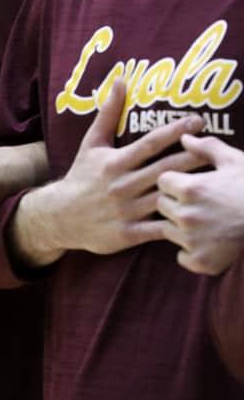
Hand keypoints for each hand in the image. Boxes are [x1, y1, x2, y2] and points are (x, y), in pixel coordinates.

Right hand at [11, 79, 206, 267]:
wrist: (59, 216)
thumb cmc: (81, 177)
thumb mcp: (90, 145)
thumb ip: (108, 114)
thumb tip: (120, 80)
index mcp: (114, 163)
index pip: (150, 143)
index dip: (175, 130)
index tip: (198, 119)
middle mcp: (121, 185)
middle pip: (165, 170)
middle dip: (194, 158)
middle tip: (219, 149)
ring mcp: (126, 211)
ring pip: (166, 199)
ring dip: (190, 191)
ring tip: (216, 183)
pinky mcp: (128, 233)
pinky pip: (159, 229)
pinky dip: (178, 225)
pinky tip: (198, 219)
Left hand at [156, 135, 243, 274]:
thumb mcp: (236, 161)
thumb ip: (207, 148)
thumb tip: (184, 137)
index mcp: (191, 188)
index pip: (163, 181)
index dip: (175, 182)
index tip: (190, 185)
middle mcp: (186, 215)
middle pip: (162, 206)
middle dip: (175, 203)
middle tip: (199, 204)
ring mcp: (192, 240)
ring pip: (168, 231)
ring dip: (180, 227)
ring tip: (205, 223)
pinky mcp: (201, 261)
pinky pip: (182, 257)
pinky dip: (192, 253)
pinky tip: (208, 244)